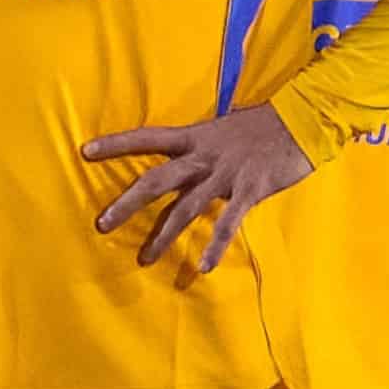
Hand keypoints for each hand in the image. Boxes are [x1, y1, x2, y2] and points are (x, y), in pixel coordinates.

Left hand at [82, 104, 312, 272]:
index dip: (117, 144)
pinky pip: (228, 222)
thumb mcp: (222, 129)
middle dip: (127, 203)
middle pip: (156, 180)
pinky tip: (201, 268)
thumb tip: (182, 159)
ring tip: (144, 258)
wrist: (302, 120)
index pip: (147, 138)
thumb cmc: (262, 125)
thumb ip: (200, 146)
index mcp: (194, 137)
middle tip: (101, 224)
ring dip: (163, 235)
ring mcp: (225, 174)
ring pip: (185, 208)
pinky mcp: (249, 189)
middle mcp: (203, 155)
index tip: (85, 151)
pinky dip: (214, 246)